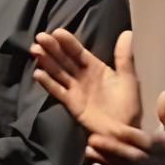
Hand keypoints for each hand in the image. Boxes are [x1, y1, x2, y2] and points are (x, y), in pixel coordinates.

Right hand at [33, 29, 164, 164]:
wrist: (124, 132)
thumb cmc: (128, 105)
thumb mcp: (128, 79)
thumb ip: (125, 57)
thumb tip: (127, 33)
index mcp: (95, 67)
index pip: (78, 51)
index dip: (67, 42)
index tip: (57, 32)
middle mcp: (82, 76)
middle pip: (64, 59)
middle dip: (52, 48)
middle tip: (40, 38)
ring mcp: (75, 89)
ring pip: (58, 72)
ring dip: (46, 62)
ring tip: (35, 51)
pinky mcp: (71, 104)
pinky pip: (57, 91)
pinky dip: (48, 83)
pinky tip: (38, 74)